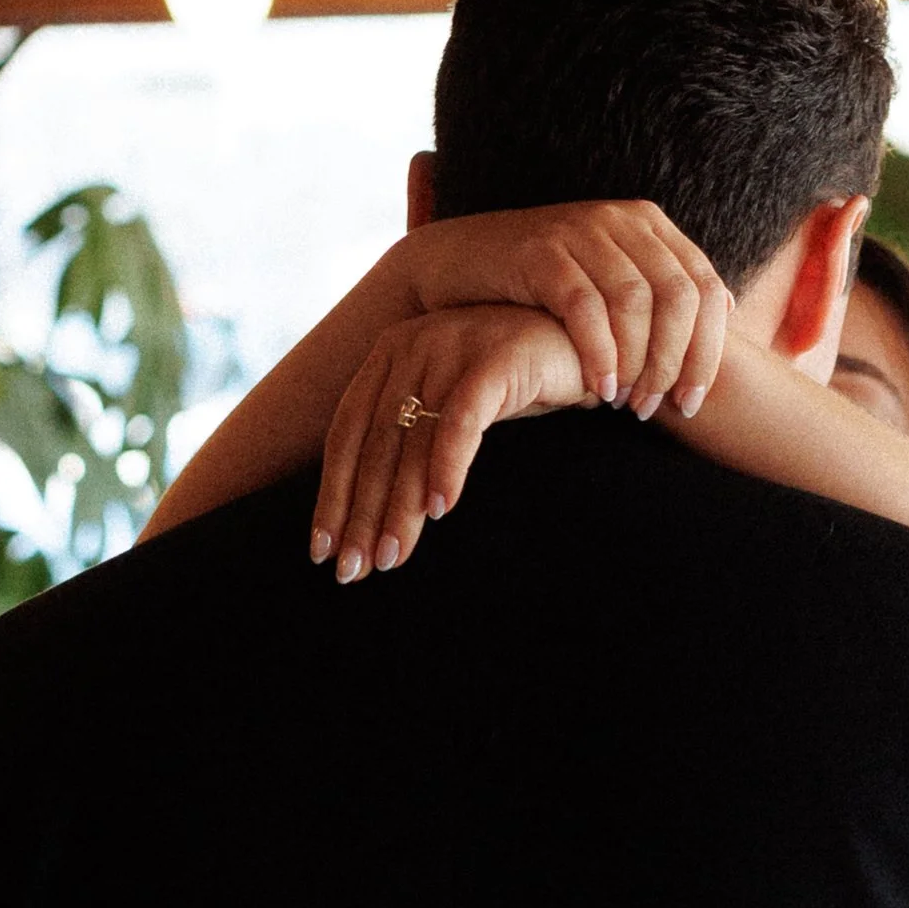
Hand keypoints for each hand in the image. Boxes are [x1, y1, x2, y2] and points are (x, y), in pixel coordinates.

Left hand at [314, 304, 590, 579]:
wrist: (586, 337)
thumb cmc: (519, 381)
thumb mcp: (453, 405)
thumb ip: (416, 439)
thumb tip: (374, 510)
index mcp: (390, 356)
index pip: (346, 435)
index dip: (331, 496)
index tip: (322, 549)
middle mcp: (411, 346)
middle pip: (374, 446)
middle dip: (360, 515)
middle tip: (353, 570)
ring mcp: (451, 346)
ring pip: (414, 442)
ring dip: (400, 507)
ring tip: (392, 558)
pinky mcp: (495, 356)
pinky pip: (462, 420)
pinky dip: (448, 466)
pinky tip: (440, 510)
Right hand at [389, 201, 731, 428]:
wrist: (457, 263)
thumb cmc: (539, 287)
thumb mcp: (606, 280)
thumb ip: (657, 297)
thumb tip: (723, 323)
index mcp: (648, 225)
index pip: (705, 285)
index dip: (708, 349)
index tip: (693, 400)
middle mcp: (620, 221)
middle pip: (678, 296)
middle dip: (675, 361)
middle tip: (658, 407)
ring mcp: (580, 231)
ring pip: (635, 303)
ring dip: (637, 362)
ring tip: (628, 403)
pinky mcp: (541, 252)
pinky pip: (585, 308)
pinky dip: (599, 353)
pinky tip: (598, 388)